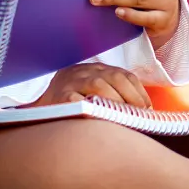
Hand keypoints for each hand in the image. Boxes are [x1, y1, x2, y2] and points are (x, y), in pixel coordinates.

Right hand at [30, 62, 151, 107]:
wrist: (40, 106)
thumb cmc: (74, 102)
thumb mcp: (95, 91)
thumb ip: (116, 96)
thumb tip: (145, 112)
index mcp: (97, 70)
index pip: (125, 75)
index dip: (140, 92)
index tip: (148, 109)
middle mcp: (85, 72)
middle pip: (115, 77)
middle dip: (132, 97)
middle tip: (140, 116)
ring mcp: (72, 82)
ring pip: (99, 85)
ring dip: (116, 102)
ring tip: (124, 118)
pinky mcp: (60, 97)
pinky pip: (78, 101)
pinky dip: (92, 109)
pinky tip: (101, 119)